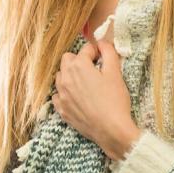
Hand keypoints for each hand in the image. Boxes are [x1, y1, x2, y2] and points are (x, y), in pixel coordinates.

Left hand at [51, 27, 141, 160]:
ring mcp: (61, 95)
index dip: (97, 52)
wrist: (111, 129)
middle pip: (67, 60)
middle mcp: (65, 78)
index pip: (85, 49)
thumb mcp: (115, 73)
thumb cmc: (114, 100)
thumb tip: (102, 43)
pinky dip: (65, 93)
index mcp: (78, 66)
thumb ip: (108, 52)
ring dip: (70, 75)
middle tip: (94, 69)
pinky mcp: (61, 109)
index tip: (103, 58)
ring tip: (85, 83)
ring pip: (60, 77)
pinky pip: (58, 95)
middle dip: (79, 61)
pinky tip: (77, 97)